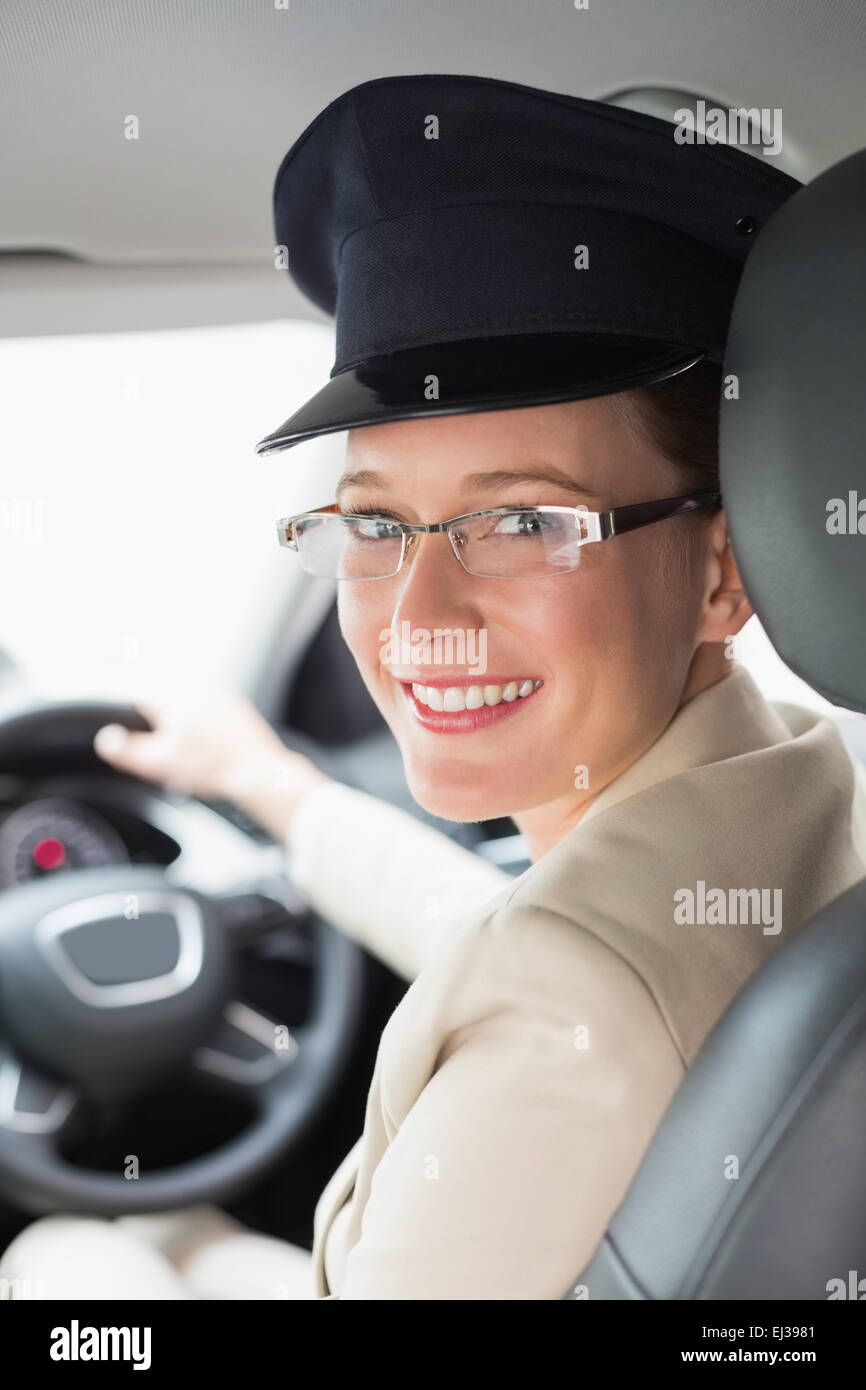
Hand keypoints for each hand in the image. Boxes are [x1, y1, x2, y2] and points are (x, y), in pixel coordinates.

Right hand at [93, 685, 329, 838]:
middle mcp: (194, 685)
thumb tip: (105, 739)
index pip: (130, 683)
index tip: (101, 684)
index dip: (111, 686)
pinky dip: (187, 703)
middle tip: (123, 687)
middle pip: (155, 678)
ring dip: (163, 692)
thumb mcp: (160, 765)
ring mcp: (216, 692)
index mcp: (172, 696)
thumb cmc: (212, 769)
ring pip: (179, 684)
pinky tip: (189, 725)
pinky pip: (200, 695)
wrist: (259, 773)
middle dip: (138, 686)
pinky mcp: (231, 703)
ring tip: (154, 708)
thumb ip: (127, 751)